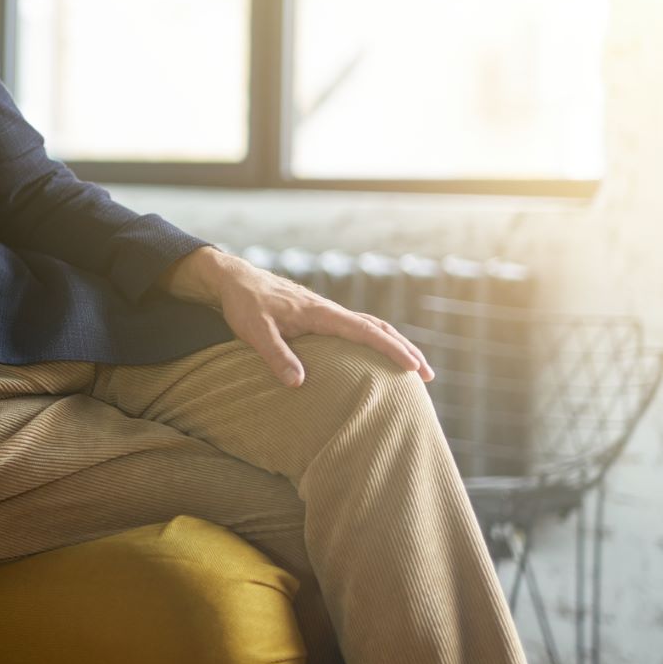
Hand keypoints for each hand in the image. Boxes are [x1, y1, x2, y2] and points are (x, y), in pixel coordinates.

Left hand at [162, 246, 434, 388]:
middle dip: (404, 349)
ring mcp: (325, 313)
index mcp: (320, 313)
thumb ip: (276, 355)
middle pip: (376, 328)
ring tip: (412, 367)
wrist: (234, 280)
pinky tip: (374, 358)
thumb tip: (299, 384)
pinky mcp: (318, 317)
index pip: (365, 331)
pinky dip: (374, 341)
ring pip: (368, 327)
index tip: (414, 366)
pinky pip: (355, 329)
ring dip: (392, 344)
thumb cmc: (244, 304)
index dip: (391, 348)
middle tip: (428, 375)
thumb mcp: (255, 332)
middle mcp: (328, 311)